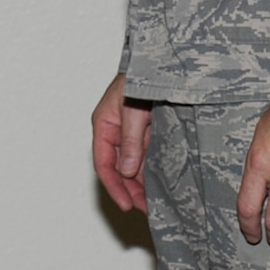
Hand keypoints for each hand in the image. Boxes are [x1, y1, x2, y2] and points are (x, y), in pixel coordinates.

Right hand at [92, 73, 151, 212]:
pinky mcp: (151, 132)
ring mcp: (135, 133)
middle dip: (131, 190)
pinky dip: (155, 172)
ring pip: (135, 166)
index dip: (113, 186)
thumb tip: (126, 170)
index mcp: (104, 124)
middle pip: (119, 169)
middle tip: (147, 209)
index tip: (126, 205)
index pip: (103, 163)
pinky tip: (165, 184)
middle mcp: (117, 132)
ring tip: (158, 202)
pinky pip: (150, 157)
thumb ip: (130, 139)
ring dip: (143, 184)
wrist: (163, 61)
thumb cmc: (141, 76)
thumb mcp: (132, 108)